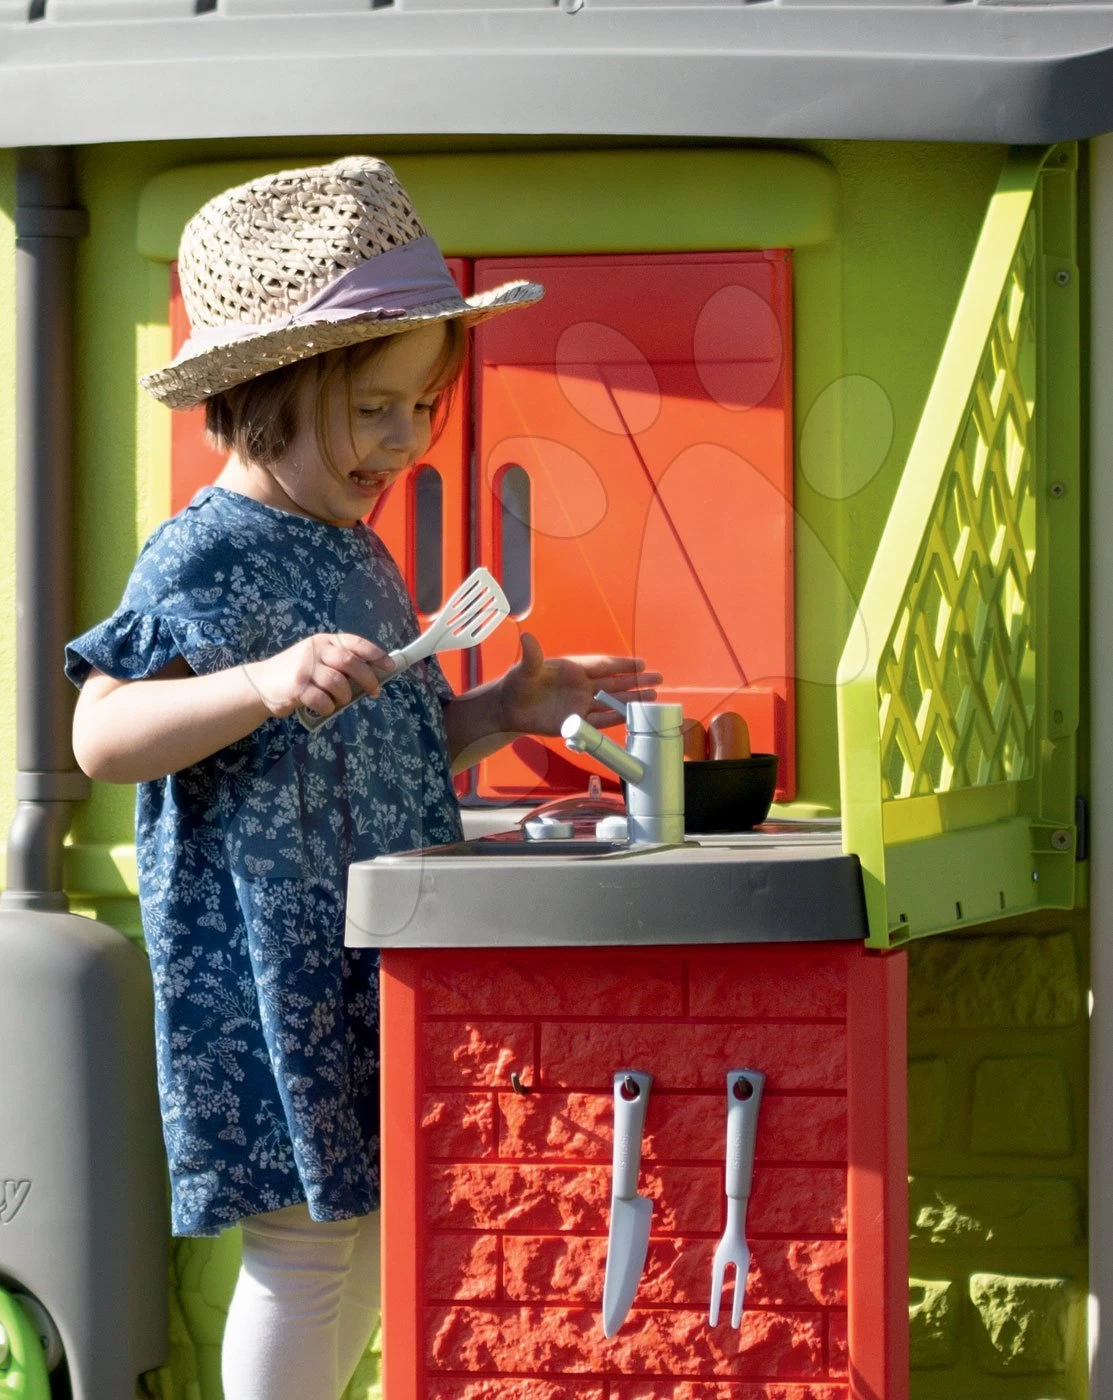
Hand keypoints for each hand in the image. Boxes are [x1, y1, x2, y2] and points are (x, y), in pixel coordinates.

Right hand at [241, 633, 394, 719]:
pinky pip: (323, 701)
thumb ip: (340, 663)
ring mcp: (305, 668)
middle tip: (374, 691)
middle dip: (368, 679)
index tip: (390, 666)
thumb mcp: (317, 659)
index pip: (355, 643)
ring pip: (338, 683)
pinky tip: (324, 708)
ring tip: (339, 701)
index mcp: (324, 641)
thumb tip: (374, 676)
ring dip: (345, 696)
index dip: (375, 654)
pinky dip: (328, 708)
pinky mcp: (297, 688)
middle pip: (350, 662)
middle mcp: (315, 650)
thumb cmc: (297, 673)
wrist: (260, 684)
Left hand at [497, 632, 661, 736]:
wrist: (509, 708)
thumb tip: (527, 636)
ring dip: (631, 701)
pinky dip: (614, 719)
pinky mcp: (576, 722)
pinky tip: (631, 717)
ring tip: (653, 698)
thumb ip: (531, 656)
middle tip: (658, 679)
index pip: (603, 665)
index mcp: (574, 669)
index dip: (621, 664)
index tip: (640, 663)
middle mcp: (582, 686)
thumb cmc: (518, 684)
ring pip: (611, 702)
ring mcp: (580, 705)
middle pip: (614, 683)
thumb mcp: (525, 669)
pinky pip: (599, 721)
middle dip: (635, 681)